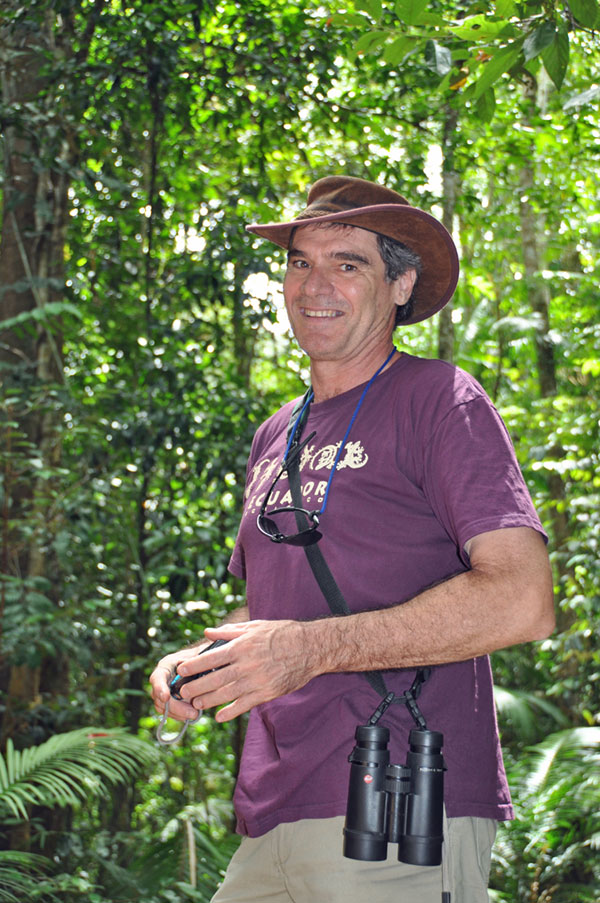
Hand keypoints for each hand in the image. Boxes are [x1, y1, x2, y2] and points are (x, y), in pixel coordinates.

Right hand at [149, 646, 208, 721]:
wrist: (199, 662)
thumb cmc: (198, 657)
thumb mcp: (196, 657)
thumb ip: (193, 665)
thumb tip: (191, 673)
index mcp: (165, 667)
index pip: (157, 678)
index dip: (160, 689)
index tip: (166, 698)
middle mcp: (161, 680)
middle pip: (160, 697)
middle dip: (175, 707)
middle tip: (192, 712)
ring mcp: (163, 692)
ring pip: (163, 708)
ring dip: (178, 713)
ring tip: (194, 715)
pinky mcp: (169, 701)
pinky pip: (169, 712)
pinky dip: (180, 715)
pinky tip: (191, 716)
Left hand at [174, 619, 319, 722]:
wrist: (309, 647)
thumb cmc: (281, 633)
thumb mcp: (254, 627)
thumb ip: (229, 631)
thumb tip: (208, 633)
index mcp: (242, 646)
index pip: (212, 658)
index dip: (194, 665)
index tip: (181, 670)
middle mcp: (247, 664)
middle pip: (215, 679)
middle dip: (196, 687)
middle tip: (183, 692)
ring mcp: (257, 680)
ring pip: (226, 694)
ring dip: (208, 701)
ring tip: (196, 704)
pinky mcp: (267, 693)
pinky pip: (244, 705)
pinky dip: (230, 712)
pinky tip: (219, 716)